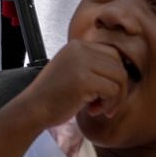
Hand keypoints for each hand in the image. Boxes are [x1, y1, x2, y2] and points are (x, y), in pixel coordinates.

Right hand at [14, 40, 129, 130]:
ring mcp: (81, 63)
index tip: (105, 93)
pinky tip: (92, 110)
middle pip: (119, 64)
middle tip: (105, 104)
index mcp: (77, 46)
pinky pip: (113, 90)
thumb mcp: (73, 71)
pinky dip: (108, 104)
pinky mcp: (84, 79)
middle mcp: (80, 49)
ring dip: (115, 98)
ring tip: (99, 108)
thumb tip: (123, 71)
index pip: (112, 54)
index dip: (114, 76)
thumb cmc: (53, 96)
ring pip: (120, 77)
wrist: (33, 108)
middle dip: (119, 88)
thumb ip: (92, 66)